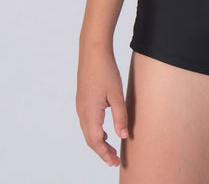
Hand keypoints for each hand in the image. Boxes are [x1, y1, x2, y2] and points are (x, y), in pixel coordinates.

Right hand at [76, 43, 128, 165]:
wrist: (93, 50)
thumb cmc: (105, 70)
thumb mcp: (116, 94)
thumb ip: (120, 116)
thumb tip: (123, 136)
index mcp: (90, 112)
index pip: (96, 141)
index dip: (105, 153)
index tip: (115, 162)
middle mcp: (82, 111)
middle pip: (90, 138)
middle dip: (102, 151)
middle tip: (114, 160)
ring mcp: (81, 105)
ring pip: (88, 130)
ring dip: (98, 141)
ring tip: (111, 148)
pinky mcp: (83, 99)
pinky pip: (87, 121)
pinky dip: (95, 131)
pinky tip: (104, 130)